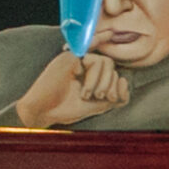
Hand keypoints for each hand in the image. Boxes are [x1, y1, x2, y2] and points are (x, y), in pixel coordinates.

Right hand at [9, 49, 129, 126]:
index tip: (110, 99)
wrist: (45, 111)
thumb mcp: (101, 105)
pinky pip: (95, 61)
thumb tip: (124, 80)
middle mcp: (84, 63)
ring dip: (103, 83)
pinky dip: (95, 79)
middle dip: (110, 85)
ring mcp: (77, 59)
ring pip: (107, 62)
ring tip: (88, 95)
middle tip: (98, 98)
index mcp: (91, 73)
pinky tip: (84, 91)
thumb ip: (117, 95)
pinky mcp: (70, 57)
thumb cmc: (69, 108)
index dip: (118, 86)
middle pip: (112, 66)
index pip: (114, 72)